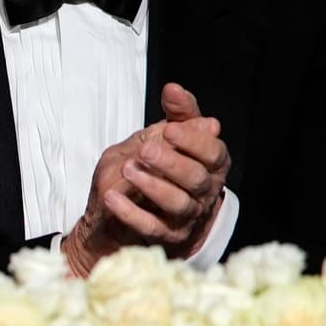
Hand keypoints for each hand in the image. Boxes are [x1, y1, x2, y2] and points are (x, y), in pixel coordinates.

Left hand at [63, 83, 230, 275]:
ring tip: (128, 169)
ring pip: (179, 204)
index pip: (214, 152)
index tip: (169, 130)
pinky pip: (151, 227)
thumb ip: (173, 115)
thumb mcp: (157, 136)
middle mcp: (204, 191)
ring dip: (153, 186)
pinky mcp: (164, 236)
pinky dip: (130, 212)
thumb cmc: (145, 167)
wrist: (118, 211)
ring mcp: (186, 216)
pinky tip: (111, 197)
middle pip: (197, 178)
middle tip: (145, 151)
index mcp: (209, 164)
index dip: (194, 141)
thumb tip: (174, 89)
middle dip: (171, 162)